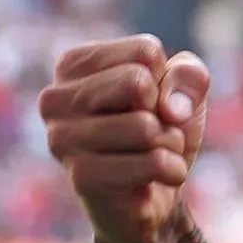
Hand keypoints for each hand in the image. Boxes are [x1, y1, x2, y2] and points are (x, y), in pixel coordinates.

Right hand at [39, 35, 210, 242]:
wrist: (157, 191)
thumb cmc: (163, 127)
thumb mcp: (185, 88)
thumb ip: (188, 74)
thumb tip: (169, 109)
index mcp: (73, 64)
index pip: (145, 51)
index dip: (165, 79)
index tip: (149, 100)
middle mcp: (54, 99)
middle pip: (138, 82)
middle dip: (164, 110)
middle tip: (151, 128)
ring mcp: (61, 139)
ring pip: (144, 126)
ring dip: (168, 141)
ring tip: (151, 151)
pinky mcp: (80, 176)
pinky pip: (152, 162)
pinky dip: (171, 169)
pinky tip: (157, 177)